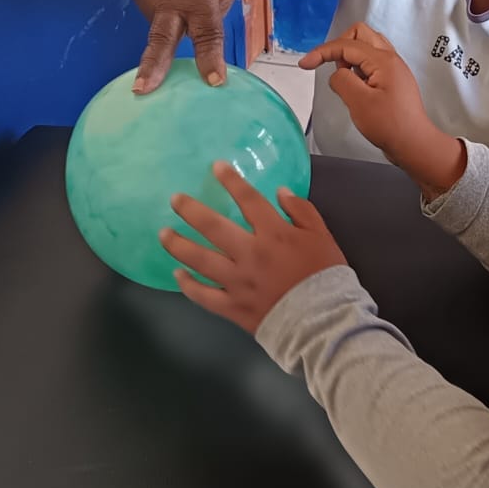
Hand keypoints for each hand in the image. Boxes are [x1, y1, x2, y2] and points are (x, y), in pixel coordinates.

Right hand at [131, 0, 239, 92]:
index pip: (206, 32)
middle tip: (142, 91)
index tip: (213, 80)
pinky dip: (168, 14)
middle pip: (161, 39)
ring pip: (164, 28)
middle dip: (151, 67)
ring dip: (174, 26)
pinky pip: (157, 15)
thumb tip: (203, 36)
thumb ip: (218, 8)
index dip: (210, 58)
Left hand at [161, 163, 345, 332]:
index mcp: (273, 234)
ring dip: (179, 245)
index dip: (232, 181)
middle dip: (191, 211)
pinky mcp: (232, 306)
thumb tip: (279, 192)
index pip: (248, 200)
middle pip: (213, 228)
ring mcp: (237, 281)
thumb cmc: (325, 275)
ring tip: (163, 234)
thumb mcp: (322, 236)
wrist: (322, 320)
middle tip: (175, 199)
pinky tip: (178, 274)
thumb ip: (302, 211)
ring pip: (200, 260)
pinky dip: (189, 285)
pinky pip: (204, 295)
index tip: (216, 167)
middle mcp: (249, 253)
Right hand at [299, 24, 466, 194]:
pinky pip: (372, 63)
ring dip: (350, 57)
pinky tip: (357, 89)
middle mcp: (391, 60)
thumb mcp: (359, 102)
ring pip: (367, 47)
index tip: (305, 64)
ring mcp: (393, 70)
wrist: (414, 144)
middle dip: (340, 47)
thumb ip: (342, 81)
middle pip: (359, 34)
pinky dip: (359, 69)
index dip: (322, 52)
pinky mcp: (392, 81)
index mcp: (383, 61)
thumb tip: (337, 74)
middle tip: (335, 69)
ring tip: (347, 81)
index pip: (346, 45)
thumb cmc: (392, 126)